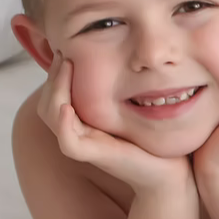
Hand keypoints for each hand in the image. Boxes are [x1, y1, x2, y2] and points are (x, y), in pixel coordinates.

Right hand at [37, 57, 191, 194]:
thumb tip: (122, 53)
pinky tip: (66, 107)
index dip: (56, 72)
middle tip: (64, 53)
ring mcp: (85, 144)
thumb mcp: (133, 105)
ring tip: (67, 67)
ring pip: (52, 115)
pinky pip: (68, 141)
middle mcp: (79, 132)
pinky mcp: (94, 156)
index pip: (56, 93)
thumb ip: (122, 85)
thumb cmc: (152, 136)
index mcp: (84, 120)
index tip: (66, 48)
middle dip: (54, 75)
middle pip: (48, 101)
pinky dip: (63, 123)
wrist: (171, 169)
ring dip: (56, 89)